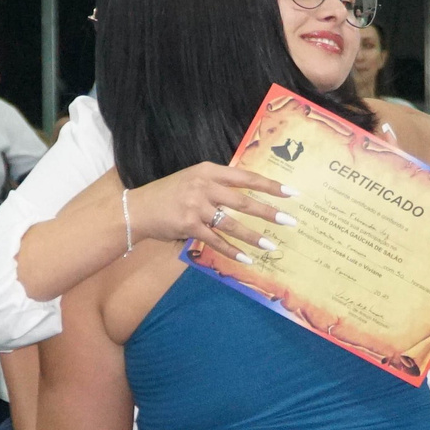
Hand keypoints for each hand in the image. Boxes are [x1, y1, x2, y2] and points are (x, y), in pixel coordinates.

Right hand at [125, 161, 297, 260]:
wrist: (138, 208)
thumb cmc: (169, 193)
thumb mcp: (193, 178)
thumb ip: (218, 183)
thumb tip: (247, 191)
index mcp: (208, 171)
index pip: (246, 177)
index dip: (270, 185)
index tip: (291, 192)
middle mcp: (204, 186)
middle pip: (244, 201)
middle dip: (269, 212)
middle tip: (290, 220)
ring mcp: (196, 207)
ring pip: (232, 224)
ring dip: (253, 236)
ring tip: (271, 245)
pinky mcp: (189, 226)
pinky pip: (216, 241)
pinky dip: (231, 251)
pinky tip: (246, 258)